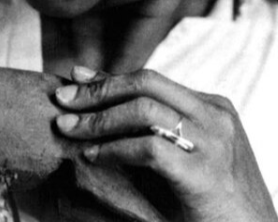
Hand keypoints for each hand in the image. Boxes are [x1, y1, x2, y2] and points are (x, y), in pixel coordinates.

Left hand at [55, 67, 276, 221]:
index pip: (150, 79)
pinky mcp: (204, 173)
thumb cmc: (214, 202)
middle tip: (62, 99)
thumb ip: (157, 129)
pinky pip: (149, 148)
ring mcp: (212, 142)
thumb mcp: (188, 155)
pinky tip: (93, 155)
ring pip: (144, 109)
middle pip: (146, 83)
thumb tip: (104, 111)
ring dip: (99, 118)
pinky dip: (115, 149)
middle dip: (98, 89)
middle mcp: (213, 115)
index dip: (108, 77)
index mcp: (212, 106)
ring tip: (68, 128)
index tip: (75, 76)